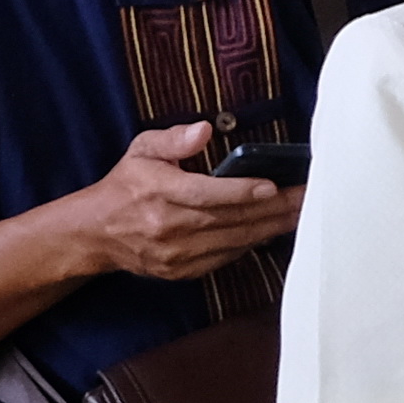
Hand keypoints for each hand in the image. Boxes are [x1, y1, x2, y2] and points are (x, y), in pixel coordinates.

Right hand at [70, 123, 300, 281]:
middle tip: (306, 197)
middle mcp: (168, 228)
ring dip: (270, 228)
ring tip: (300, 212)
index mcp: (157, 193)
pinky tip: (273, 230)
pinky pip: (226, 258)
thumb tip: (204, 129)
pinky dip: (252, 243)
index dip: (241, 191)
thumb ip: (173, 139)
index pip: (206, 195)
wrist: (97, 233)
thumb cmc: (126, 185)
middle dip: (273, 209)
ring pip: (234, 241)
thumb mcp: (141, 149)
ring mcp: (176, 255)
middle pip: (230, 219)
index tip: (272, 185)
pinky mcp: (182, 272)